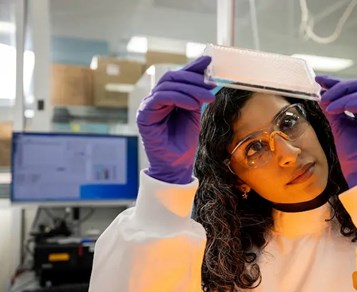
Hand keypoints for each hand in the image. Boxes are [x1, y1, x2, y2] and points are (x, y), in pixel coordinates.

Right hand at [136, 56, 215, 183]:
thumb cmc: (184, 141)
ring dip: (190, 89)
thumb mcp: (194, 111)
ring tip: (207, 98)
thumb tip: (205, 69)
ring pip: (167, 86)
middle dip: (193, 79)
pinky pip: (161, 98)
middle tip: (211, 85)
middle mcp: (155, 99)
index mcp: (166, 97)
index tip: (208, 61)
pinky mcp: (144, 115)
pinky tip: (192, 104)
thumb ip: (196, 92)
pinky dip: (179, 97)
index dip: (192, 68)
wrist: (176, 165)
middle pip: (172, 78)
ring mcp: (148, 106)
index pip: (178, 76)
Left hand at [315, 75, 356, 187]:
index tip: (320, 80)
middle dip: (341, 88)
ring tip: (333, 107)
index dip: (336, 84)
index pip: (352, 91)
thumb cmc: (352, 156)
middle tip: (325, 95)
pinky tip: (348, 108)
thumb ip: (333, 110)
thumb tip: (322, 93)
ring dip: (349, 97)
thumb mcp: (338, 128)